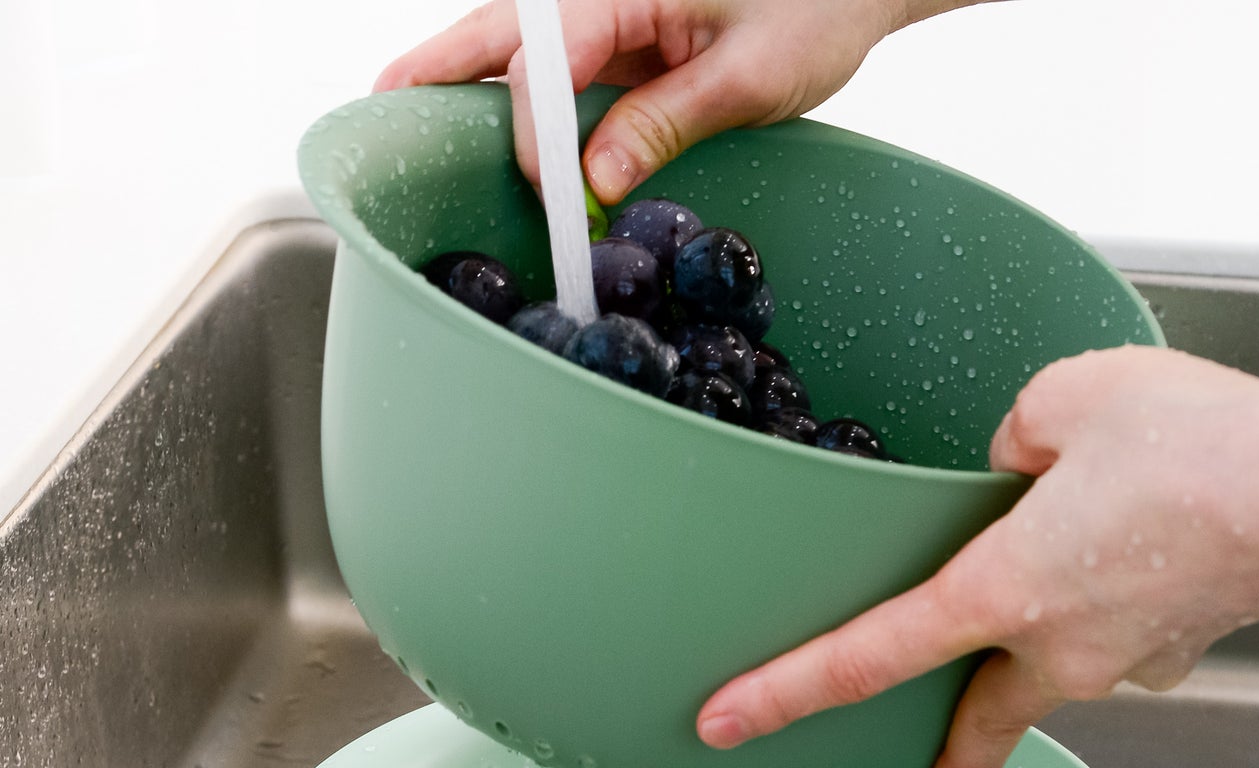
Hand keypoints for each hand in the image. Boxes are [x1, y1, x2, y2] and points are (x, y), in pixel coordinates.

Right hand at [375, 0, 953, 204]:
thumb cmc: (816, 7)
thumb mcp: (750, 76)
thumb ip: (668, 123)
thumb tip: (596, 180)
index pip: (548, 58)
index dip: (534, 133)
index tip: (547, 197)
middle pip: (500, 30)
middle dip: (440, 70)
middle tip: (381, 108)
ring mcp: (607, 8)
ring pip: (514, 42)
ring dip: (463, 77)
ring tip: (403, 110)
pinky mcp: (619, 32)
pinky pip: (551, 62)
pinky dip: (513, 92)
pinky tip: (481, 117)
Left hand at [696, 345, 1258, 767]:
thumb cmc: (1208, 443)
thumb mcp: (1069, 399)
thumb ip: (1009, 440)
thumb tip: (1008, 472)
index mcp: (1004, 591)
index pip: (866, 658)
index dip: (783, 694)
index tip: (726, 724)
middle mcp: (1055, 649)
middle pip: (972, 721)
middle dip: (947, 752)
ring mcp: (1117, 664)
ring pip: (1048, 681)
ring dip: (1031, 656)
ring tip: (1052, 594)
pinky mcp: (1169, 653)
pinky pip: (1112, 646)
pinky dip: (1100, 616)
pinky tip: (1124, 563)